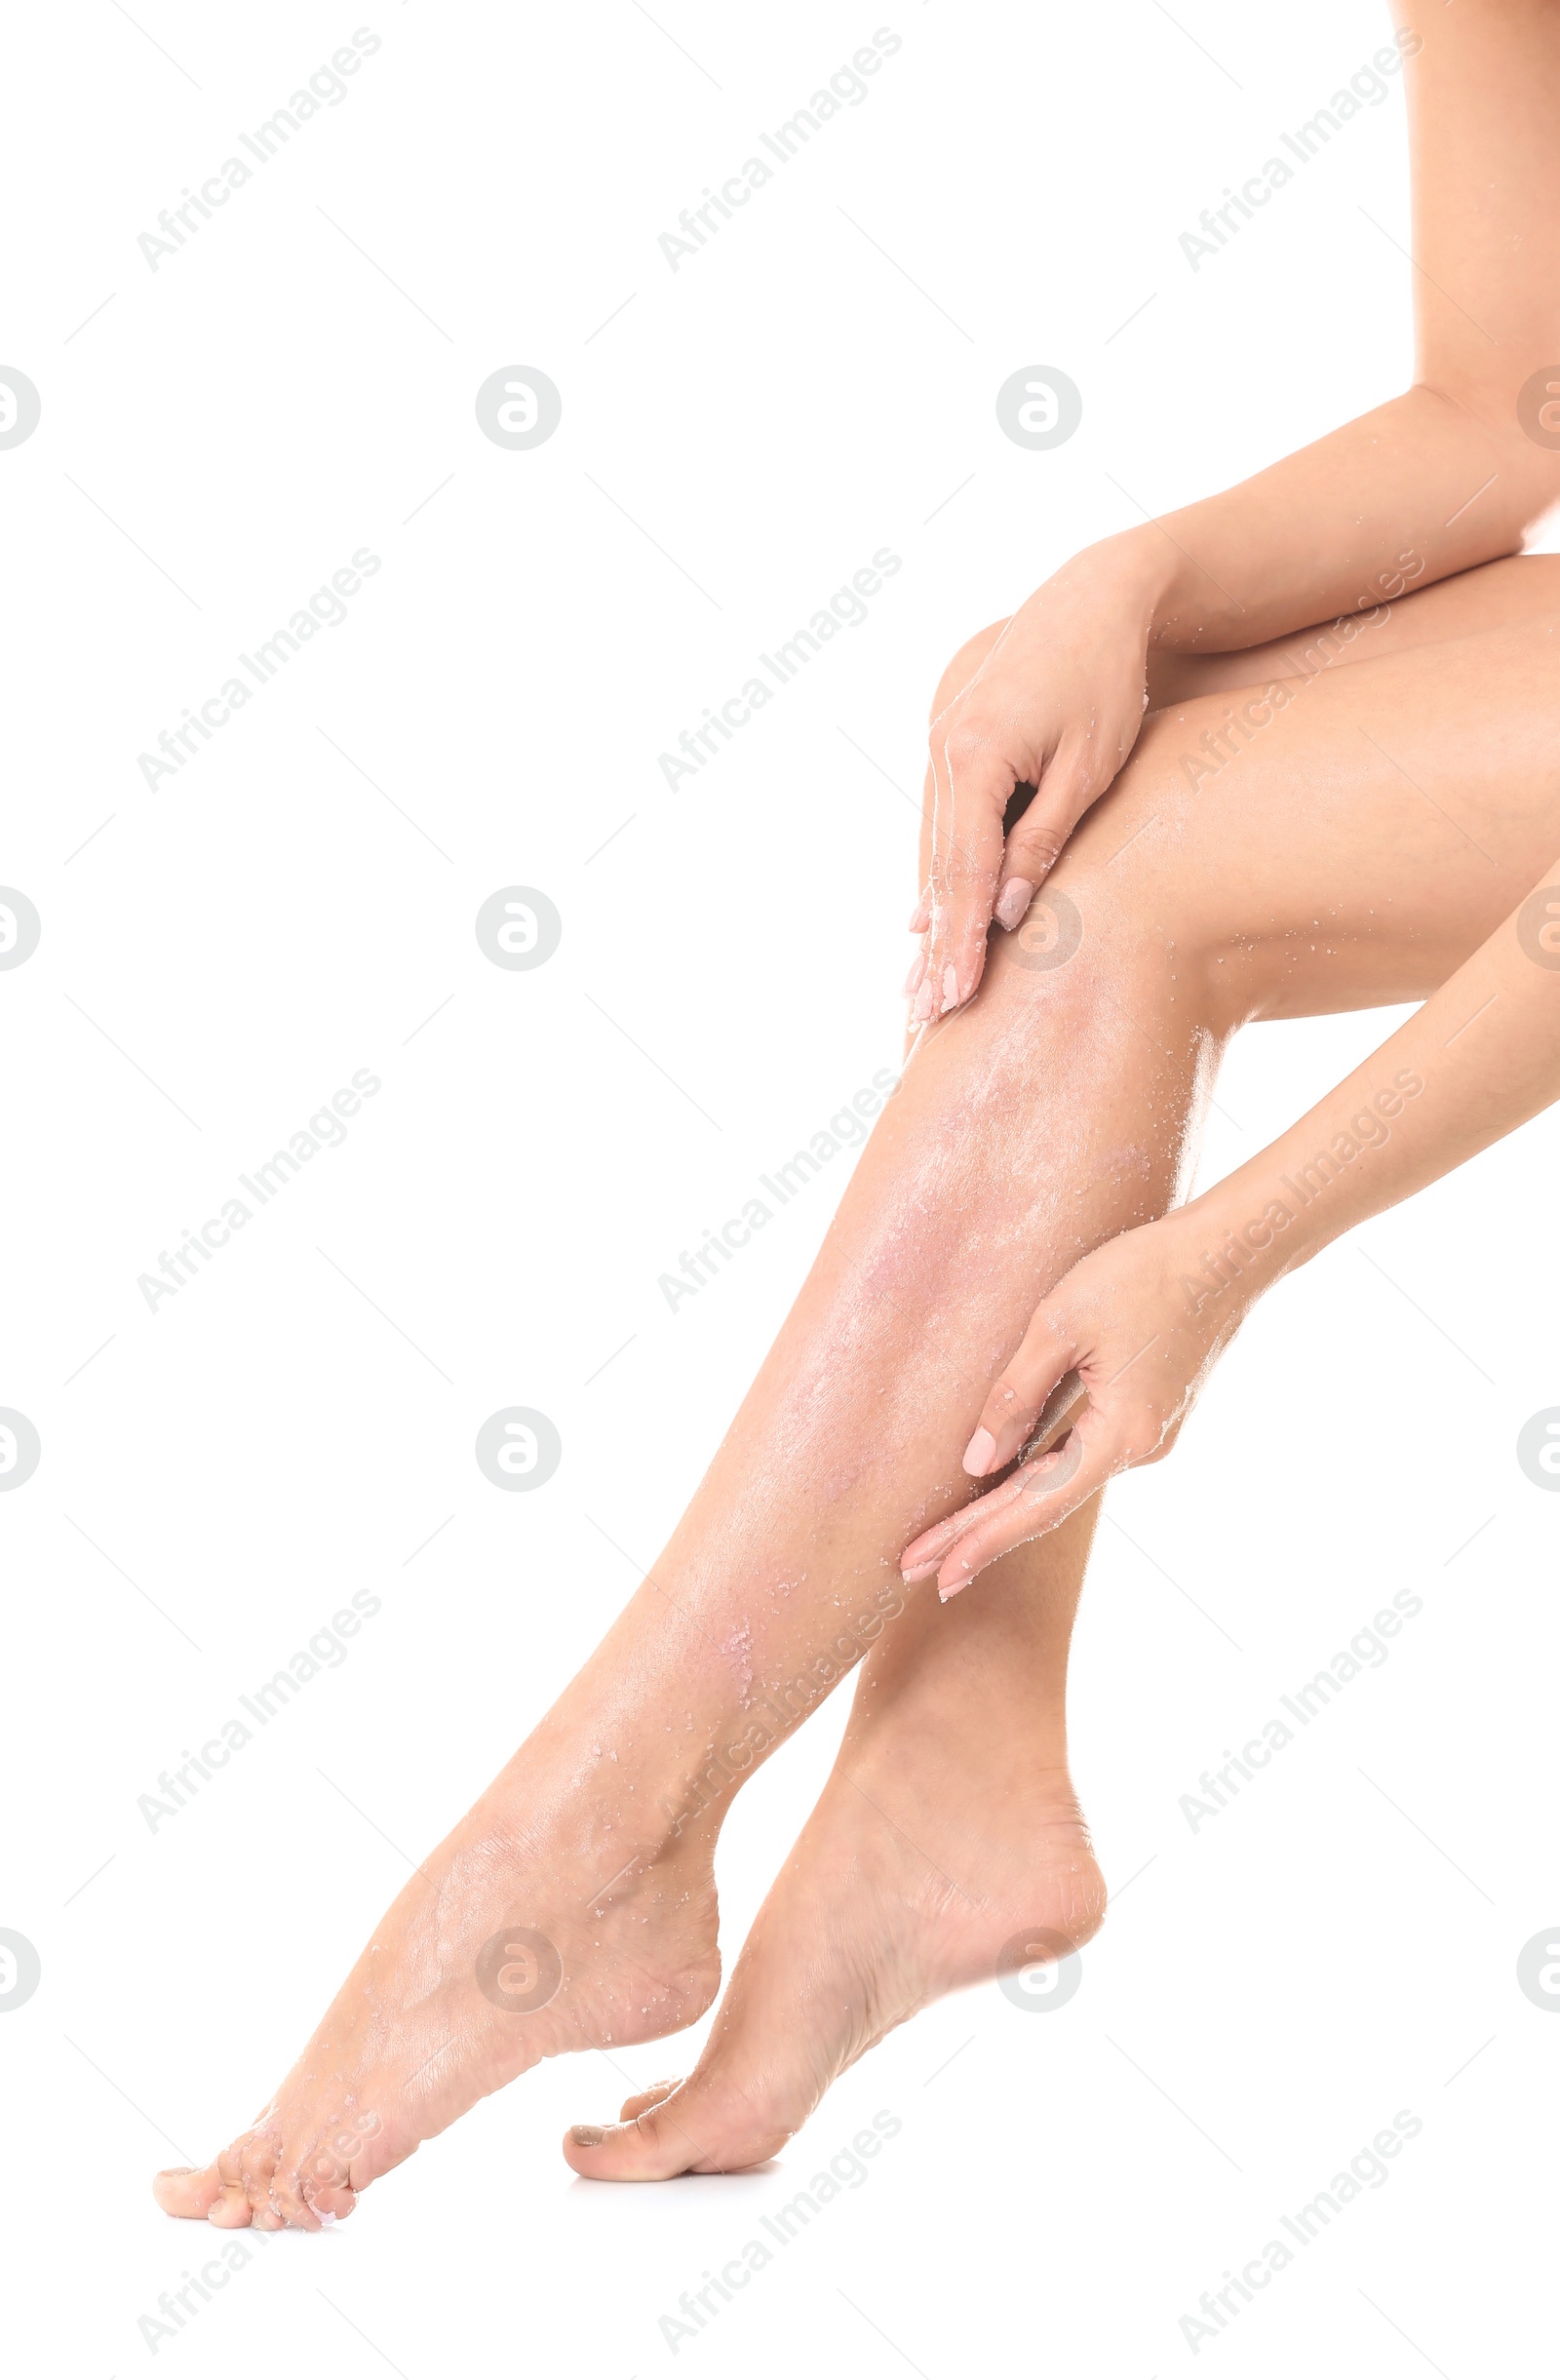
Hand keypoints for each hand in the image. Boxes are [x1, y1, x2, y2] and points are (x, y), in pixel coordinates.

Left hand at [899, 1207, 1255, 1595]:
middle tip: (915, 1569)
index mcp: (1122, 1435)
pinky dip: (1038, 1475)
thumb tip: (977, 1462)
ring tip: (947, 1536)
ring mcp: (1149, 1434)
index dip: (981, 1540)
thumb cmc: (1144, 1274)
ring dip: (1005, 1507)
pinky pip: (1082, 1455)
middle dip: (979, 1536)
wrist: (1229, 1252)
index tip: (933, 1574)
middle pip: (1044, 1502)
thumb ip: (1014, 1395)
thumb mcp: (1061, 1324)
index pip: (1036, 1504)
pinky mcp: (1149, 1413)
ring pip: (1063, 1481)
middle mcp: (1140, 1448)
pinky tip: (1005, 1484)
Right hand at [907, 540, 1160, 1024]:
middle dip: (935, 948)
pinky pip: (943, 830)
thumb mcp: (1088, 768)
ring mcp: (942, 748)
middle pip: (938, 870)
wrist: (1093, 600)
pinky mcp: (953, 749)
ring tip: (918, 988)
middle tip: (926, 1015)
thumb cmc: (1106, 682)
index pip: (963, 869)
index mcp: (975, 756)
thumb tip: (1002, 914)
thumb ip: (1042, 841)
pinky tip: (921, 926)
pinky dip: (937, 881)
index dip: (958, 940)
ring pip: (934, 853)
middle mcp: (944, 752)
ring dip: (929, 923)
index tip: (955, 996)